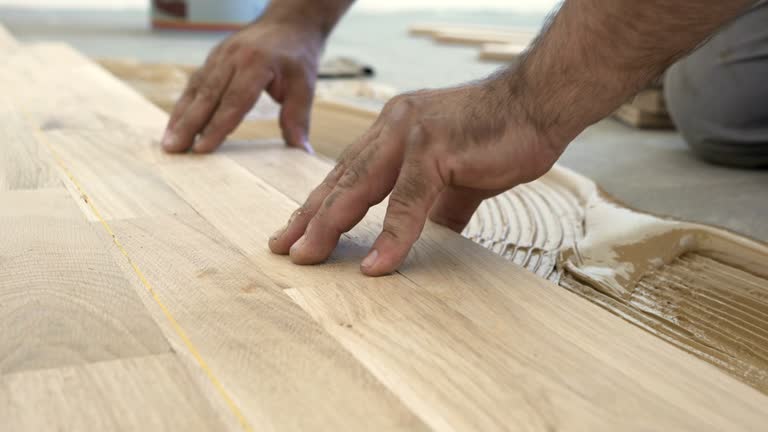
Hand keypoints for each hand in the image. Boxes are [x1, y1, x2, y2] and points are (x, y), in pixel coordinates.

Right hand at [162, 21, 322, 152]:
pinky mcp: (213, 58)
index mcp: (256, 64)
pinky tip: (176, 124)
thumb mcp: (304, 86)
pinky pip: (195, 83)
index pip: (234, 101)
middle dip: (188, 125)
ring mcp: (219, 56)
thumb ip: (298, 118)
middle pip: (207, 96)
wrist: (287, 23)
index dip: (216, 127)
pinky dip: (184, 105)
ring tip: (168, 142)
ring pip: (195, 89)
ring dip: (180, 117)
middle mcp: (232, 58)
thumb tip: (301, 151)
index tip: (202, 150)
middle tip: (173, 150)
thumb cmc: (297, 57)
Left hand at [268, 76, 567, 275]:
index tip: (298, 229)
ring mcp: (412, 134)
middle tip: (282, 248)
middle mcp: (394, 127)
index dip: (320, 202)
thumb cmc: (502, 134)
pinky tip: (376, 265)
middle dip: (309, 216)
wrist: (541, 102)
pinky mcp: (436, 148)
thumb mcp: (458, 175)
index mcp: (394, 129)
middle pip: (341, 178)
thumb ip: (437, 204)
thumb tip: (427, 234)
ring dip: (330, 225)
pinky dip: (392, 236)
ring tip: (308, 257)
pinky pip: (408, 200)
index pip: (347, 170)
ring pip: (361, 186)